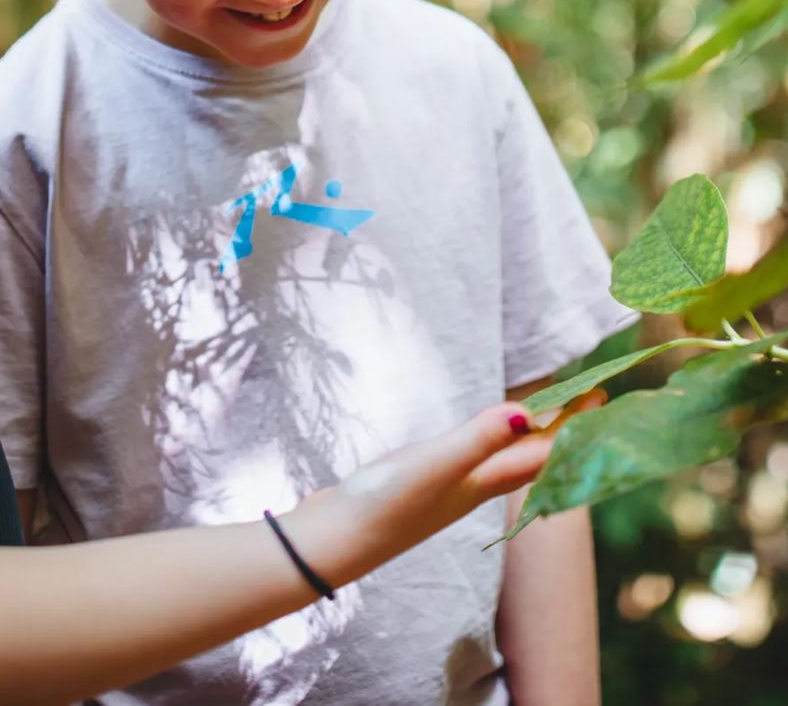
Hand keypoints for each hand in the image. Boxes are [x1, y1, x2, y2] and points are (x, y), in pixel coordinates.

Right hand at [285, 391, 605, 588]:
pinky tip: (480, 439)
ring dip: (529, 437)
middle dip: (560, 429)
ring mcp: (447, 487)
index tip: (602, 396)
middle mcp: (472, 487)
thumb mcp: (432, 465)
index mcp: (481, 483)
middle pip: (529, 456)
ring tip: (546, 416)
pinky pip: (474, 459)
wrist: (336, 541)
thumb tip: (526, 415)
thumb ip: (476, 439)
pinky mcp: (423, 484)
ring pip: (504, 460)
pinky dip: (490, 442)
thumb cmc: (384, 505)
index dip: (572, 424)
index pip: (541, 451)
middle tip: (587, 399)